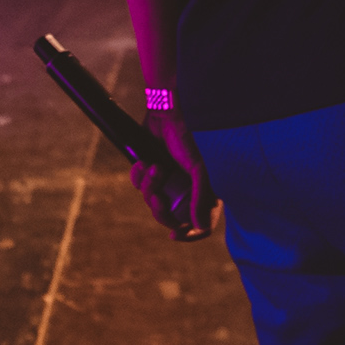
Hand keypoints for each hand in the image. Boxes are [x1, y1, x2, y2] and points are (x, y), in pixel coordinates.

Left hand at [140, 108, 219, 239]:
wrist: (168, 110)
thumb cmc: (191, 136)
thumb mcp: (200, 168)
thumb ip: (202, 198)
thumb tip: (199, 227)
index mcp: (206, 191)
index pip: (202, 224)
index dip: (189, 234)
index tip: (174, 234)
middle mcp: (188, 188)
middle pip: (171, 217)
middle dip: (160, 208)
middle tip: (156, 196)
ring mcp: (169, 180)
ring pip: (152, 201)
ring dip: (149, 186)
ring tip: (153, 167)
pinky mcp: (152, 169)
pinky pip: (139, 185)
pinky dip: (138, 177)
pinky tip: (143, 163)